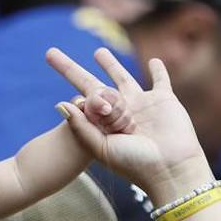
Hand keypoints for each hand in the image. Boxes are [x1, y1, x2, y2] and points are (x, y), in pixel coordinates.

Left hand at [46, 47, 208, 194]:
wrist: (170, 168)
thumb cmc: (134, 163)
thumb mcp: (101, 147)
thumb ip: (81, 127)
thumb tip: (60, 104)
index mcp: (102, 123)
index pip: (83, 101)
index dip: (88, 101)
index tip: (103, 110)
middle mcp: (119, 111)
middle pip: (92, 83)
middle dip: (71, 69)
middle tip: (50, 54)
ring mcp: (141, 104)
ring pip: (122, 78)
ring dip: (110, 65)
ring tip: (98, 52)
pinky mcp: (164, 99)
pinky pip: (161, 80)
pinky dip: (159, 70)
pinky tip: (154, 61)